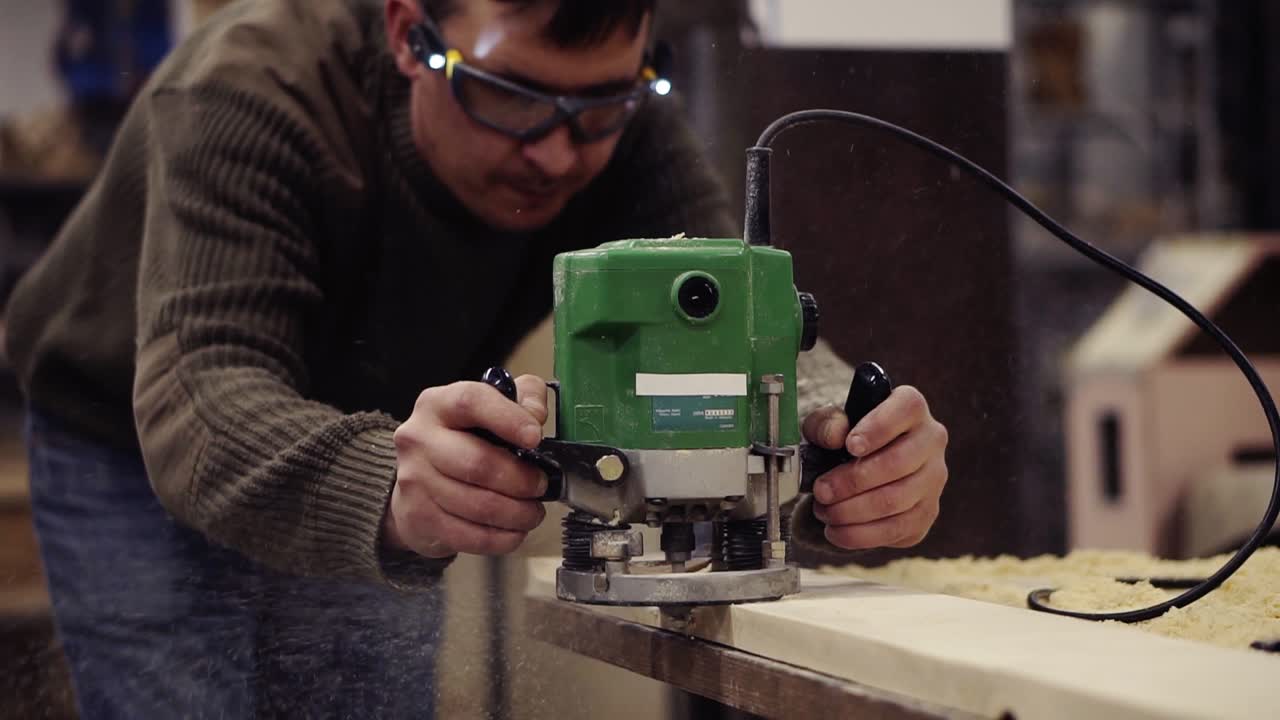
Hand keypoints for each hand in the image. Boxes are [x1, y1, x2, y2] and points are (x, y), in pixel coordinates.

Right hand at [386, 375, 549, 557]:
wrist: (418, 481)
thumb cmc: (465, 439)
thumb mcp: (493, 405)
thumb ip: (523, 397)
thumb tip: (536, 416)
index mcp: (438, 404)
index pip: (471, 402)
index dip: (508, 419)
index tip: (536, 437)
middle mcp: (418, 439)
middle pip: (477, 463)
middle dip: (520, 480)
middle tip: (541, 486)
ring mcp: (414, 480)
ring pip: (477, 505)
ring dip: (516, 514)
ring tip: (532, 512)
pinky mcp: (418, 517)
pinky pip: (469, 535)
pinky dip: (502, 538)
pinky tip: (515, 531)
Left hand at [801, 386, 947, 549]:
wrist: (864, 464)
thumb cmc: (847, 436)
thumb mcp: (830, 421)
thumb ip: (826, 423)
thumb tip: (834, 436)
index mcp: (911, 408)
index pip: (905, 409)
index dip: (877, 429)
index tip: (850, 446)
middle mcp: (931, 441)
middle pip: (897, 463)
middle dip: (852, 482)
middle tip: (821, 491)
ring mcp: (933, 479)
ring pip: (896, 501)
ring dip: (852, 511)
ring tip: (823, 511)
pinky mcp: (927, 512)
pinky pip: (897, 529)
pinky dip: (861, 535)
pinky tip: (836, 531)